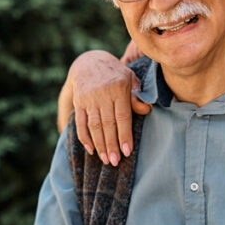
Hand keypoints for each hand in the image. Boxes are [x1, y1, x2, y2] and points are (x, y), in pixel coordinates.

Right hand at [66, 50, 150, 164]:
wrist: (90, 62)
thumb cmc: (116, 74)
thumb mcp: (130, 79)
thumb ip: (137, 96)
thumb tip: (146, 110)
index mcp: (118, 88)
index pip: (123, 116)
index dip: (125, 135)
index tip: (127, 151)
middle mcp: (102, 94)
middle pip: (108, 124)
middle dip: (112, 145)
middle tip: (116, 162)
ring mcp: (89, 98)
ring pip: (94, 126)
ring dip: (100, 145)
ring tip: (106, 160)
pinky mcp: (78, 102)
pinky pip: (80, 123)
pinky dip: (85, 138)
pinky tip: (91, 149)